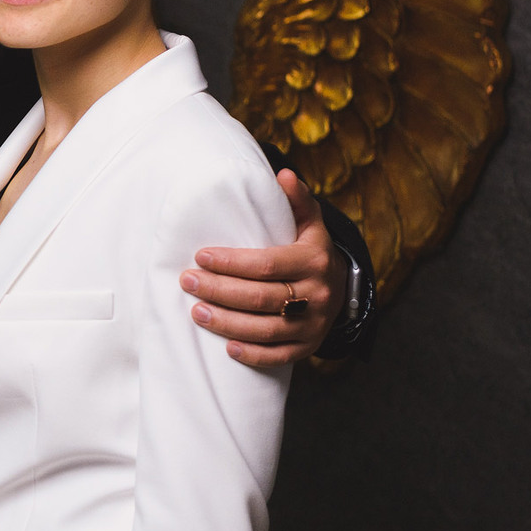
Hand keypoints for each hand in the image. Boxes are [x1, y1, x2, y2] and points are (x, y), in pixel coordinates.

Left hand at [179, 169, 347, 368]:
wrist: (343, 289)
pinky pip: (279, 356)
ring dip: (227, 322)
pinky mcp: (308, 346)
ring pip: (266, 328)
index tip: (200, 256)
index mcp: (315, 261)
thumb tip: (282, 174)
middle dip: (219, 290)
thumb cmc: (311, 250)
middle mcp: (317, 294)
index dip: (231, 262)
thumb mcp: (309, 223)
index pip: (265, 264)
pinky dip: (252, 354)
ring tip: (196, 311)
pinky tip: (226, 347)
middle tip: (187, 282)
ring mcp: (314, 324)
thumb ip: (296, 199)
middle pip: (260, 297)